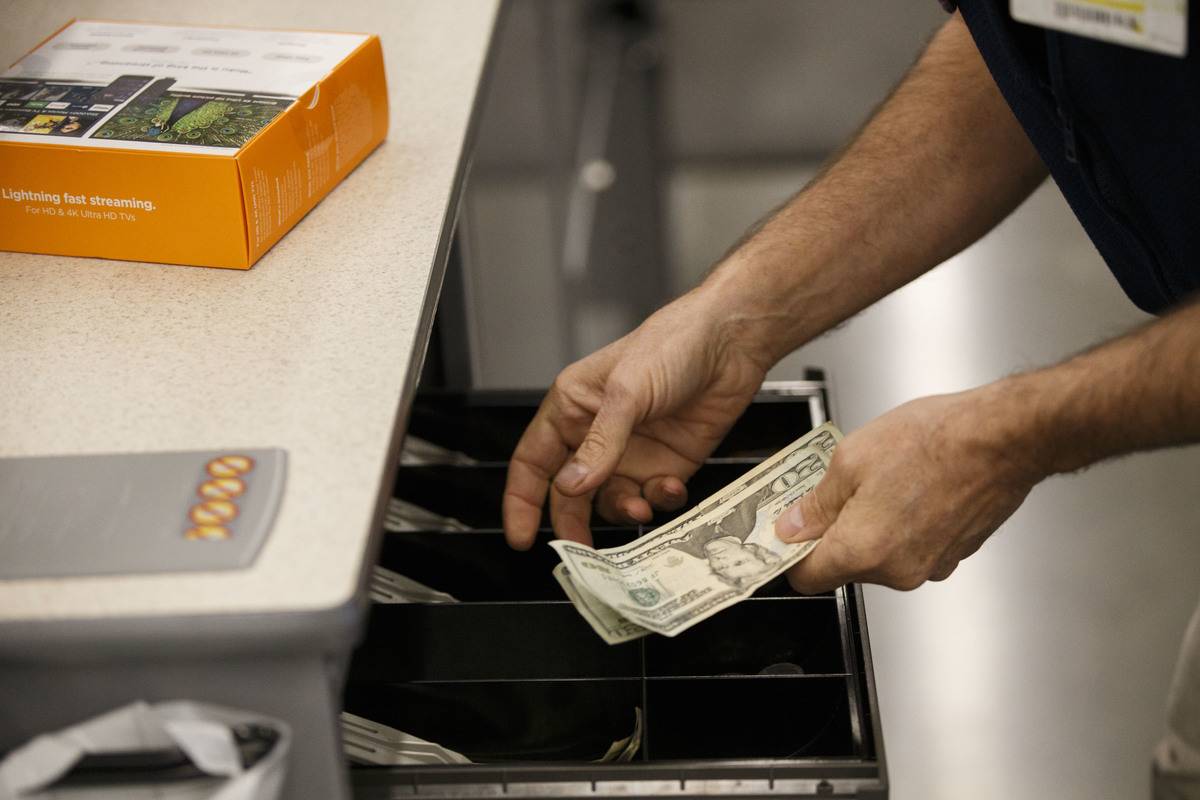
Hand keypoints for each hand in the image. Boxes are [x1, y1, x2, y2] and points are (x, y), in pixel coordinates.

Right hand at [503, 288, 772, 549]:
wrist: (732, 343)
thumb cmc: (673, 344)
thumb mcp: (627, 393)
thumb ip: (600, 444)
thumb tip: (572, 485)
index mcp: (572, 408)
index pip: (533, 462)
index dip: (522, 501)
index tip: (522, 537)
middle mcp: (597, 434)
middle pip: (570, 494)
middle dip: (573, 524)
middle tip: (580, 552)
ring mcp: (632, 452)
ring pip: (613, 502)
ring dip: (623, 512)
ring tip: (639, 510)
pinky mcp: (668, 464)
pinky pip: (653, 498)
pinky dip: (659, 501)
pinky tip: (669, 487)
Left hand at [774, 387, 1043, 591]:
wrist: (1002, 438)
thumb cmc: (935, 440)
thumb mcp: (852, 459)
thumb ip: (817, 502)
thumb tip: (793, 526)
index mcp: (862, 550)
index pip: (807, 577)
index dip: (792, 554)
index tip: (789, 534)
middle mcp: (896, 570)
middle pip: (844, 567)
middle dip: (835, 534)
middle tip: (839, 491)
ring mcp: (929, 566)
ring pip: (879, 557)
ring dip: (872, 527)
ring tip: (884, 481)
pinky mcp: (953, 556)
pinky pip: (911, 548)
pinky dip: (904, 526)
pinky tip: (911, 488)